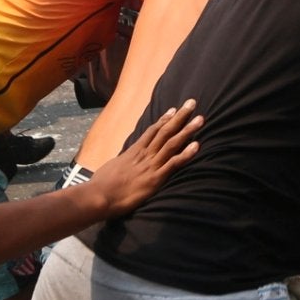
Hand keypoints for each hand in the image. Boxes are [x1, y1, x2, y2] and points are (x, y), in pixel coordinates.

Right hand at [87, 101, 201, 213]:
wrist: (98, 195)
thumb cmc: (100, 185)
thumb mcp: (112, 168)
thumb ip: (121, 163)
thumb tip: (122, 162)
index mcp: (133, 152)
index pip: (152, 131)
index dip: (164, 120)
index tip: (174, 110)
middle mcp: (144, 155)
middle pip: (165, 131)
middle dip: (180, 117)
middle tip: (192, 103)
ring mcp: (150, 166)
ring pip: (172, 143)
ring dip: (187, 130)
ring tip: (201, 119)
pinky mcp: (154, 179)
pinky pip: (173, 164)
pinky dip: (186, 154)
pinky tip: (197, 146)